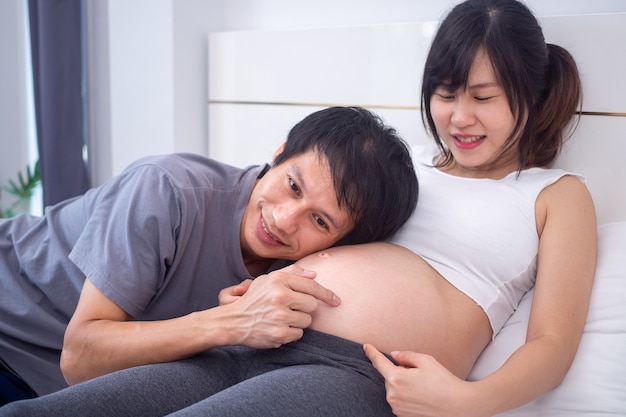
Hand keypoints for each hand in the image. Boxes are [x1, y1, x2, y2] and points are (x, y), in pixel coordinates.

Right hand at [222, 264, 339, 347]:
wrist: (233, 321)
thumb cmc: (253, 299)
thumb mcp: (268, 280)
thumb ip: (291, 274)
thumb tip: (314, 274)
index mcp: (278, 280)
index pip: (311, 286)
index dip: (327, 294)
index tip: (336, 300)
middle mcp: (280, 296)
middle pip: (312, 305)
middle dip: (305, 308)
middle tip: (290, 308)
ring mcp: (280, 316)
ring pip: (307, 320)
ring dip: (298, 321)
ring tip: (282, 318)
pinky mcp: (279, 334)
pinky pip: (299, 334)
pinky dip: (291, 333)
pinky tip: (278, 328)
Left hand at [364, 344, 473, 416]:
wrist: (458, 407)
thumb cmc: (444, 382)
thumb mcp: (426, 361)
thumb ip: (406, 355)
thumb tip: (394, 355)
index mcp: (396, 377)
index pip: (378, 362)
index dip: (371, 353)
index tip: (366, 347)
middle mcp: (392, 394)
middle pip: (390, 376)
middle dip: (400, 372)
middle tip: (420, 375)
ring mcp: (396, 407)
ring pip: (394, 389)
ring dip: (403, 385)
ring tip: (424, 388)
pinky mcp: (402, 416)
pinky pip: (399, 401)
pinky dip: (406, 397)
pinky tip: (422, 397)